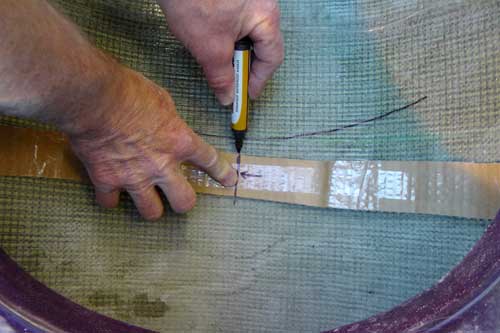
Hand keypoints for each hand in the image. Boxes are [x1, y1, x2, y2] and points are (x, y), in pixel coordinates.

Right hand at [68, 68, 237, 219]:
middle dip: (183, 202)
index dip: (221, 173)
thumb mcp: (162, 99)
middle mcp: (161, 165)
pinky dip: (111, 198)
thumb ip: (169, 119)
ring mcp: (134, 177)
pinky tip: (110, 192)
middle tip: (178, 195)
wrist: (95, 98)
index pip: (209, 161)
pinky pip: (110, 202)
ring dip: (151, 206)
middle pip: (184, 202)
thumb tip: (166, 124)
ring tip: (147, 199)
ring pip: (151, 212)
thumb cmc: (129, 91)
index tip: (228, 180)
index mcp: (179, 142)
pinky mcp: (107, 180)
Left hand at [158, 0, 284, 104]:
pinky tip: (210, 41)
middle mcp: (262, 4)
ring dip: (234, 52)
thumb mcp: (209, 48)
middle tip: (231, 84)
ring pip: (248, 33)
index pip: (272, 57)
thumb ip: (221, 77)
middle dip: (246, 66)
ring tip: (217, 63)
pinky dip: (226, 37)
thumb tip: (228, 97)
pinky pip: (236, 21)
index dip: (258, 80)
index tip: (245, 96)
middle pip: (262, 45)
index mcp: (266, 17)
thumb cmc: (194, 3)